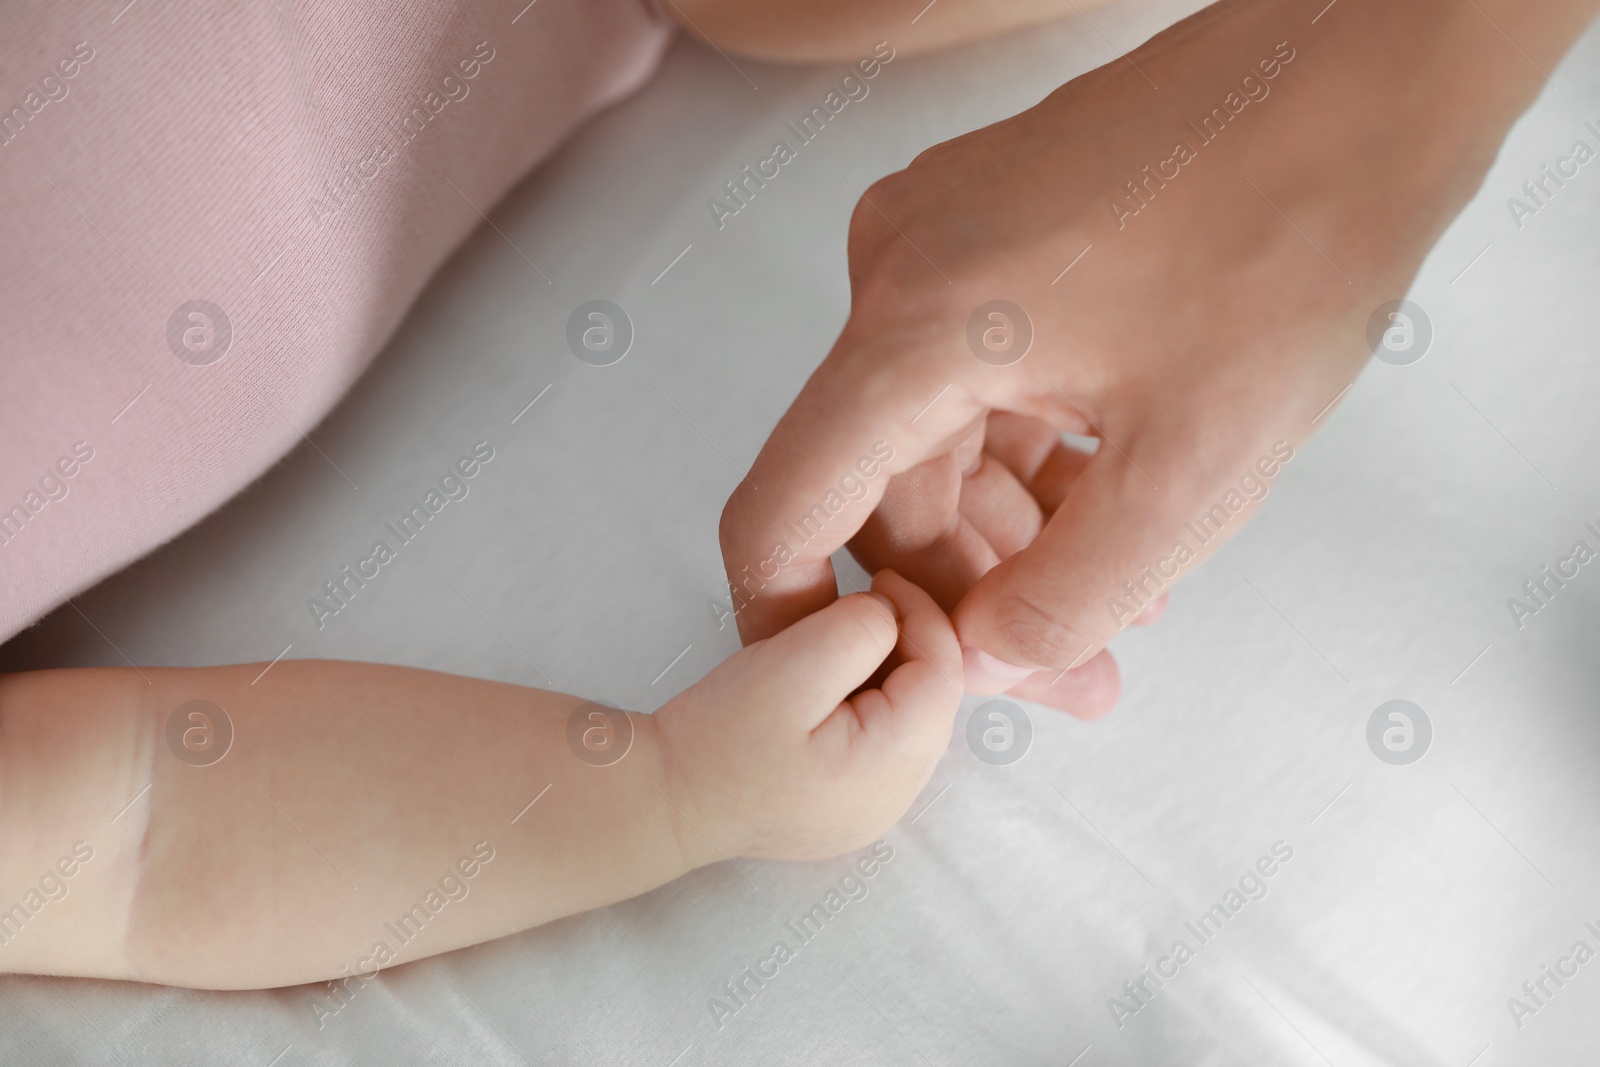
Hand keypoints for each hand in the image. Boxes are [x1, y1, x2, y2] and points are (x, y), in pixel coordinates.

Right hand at [654, 570, 960, 861]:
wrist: (661, 799)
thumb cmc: (716, 739)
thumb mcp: (789, 666)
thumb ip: (856, 630)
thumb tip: (890, 615)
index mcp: (890, 766)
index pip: (944, 671)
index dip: (923, 613)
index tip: (881, 578)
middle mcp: (897, 798)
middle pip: (935, 697)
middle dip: (910, 642)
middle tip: (862, 604)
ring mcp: (876, 808)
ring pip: (913, 717)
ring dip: (890, 669)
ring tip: (839, 640)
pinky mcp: (851, 806)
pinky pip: (885, 740)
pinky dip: (871, 699)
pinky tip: (831, 681)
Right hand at [719, 0, 1575, 712]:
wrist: (1363, 78)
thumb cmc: (1296, 230)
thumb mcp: (1192, 470)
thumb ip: (1069, 599)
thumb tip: (989, 657)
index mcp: (916, 326)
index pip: (785, 509)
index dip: (796, 619)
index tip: (862, 684)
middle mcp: (899, 268)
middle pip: (878, 484)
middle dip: (966, 593)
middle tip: (1063, 673)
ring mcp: (942, 236)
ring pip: (932, 435)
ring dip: (1007, 530)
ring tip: (1115, 600)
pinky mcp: (992, 226)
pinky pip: (971, 375)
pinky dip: (1023, 453)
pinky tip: (1105, 506)